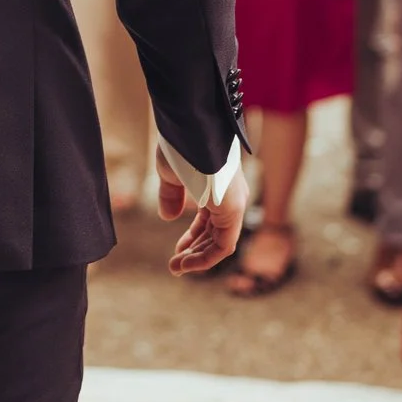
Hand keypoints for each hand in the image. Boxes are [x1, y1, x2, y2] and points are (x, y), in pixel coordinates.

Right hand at [161, 148, 248, 275]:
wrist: (192, 132)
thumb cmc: (181, 147)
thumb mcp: (171, 174)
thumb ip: (171, 196)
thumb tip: (168, 217)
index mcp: (218, 187)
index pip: (209, 220)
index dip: (192, 237)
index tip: (176, 249)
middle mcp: (231, 198)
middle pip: (215, 233)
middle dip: (194, 251)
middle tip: (175, 264)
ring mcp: (234, 205)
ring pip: (220, 243)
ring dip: (198, 259)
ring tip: (176, 269)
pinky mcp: (233, 212)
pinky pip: (223, 246)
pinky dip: (205, 259)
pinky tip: (186, 264)